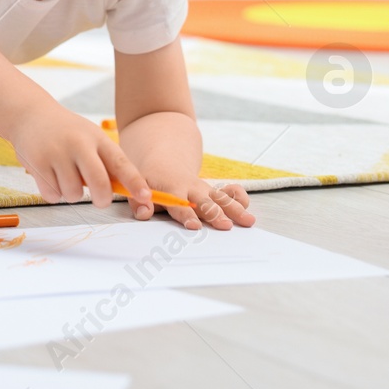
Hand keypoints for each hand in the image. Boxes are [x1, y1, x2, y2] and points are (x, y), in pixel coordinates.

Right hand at [8, 99, 151, 208]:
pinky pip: (52, 195)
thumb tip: (127, 192)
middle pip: (99, 183)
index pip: (120, 163)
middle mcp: (77, 144)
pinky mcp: (37, 163)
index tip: (146, 197)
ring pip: (73, 194)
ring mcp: (56, 153)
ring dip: (71, 193)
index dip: (135, 182)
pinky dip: (53, 193)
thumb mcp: (90, 138)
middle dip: (102, 199)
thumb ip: (106, 163)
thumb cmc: (67, 132)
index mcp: (96, 138)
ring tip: (65, 177)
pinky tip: (50, 176)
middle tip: (100, 200)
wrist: (30, 114)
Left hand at [128, 177, 254, 230]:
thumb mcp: (139, 188)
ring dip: (235, 209)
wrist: (164, 161)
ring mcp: (204, 189)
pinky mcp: (214, 190)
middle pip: (205, 201)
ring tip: (248, 221)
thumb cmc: (150, 181)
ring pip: (221, 198)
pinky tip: (247, 206)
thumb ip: (139, 203)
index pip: (178, 203)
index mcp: (171, 187)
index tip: (195, 225)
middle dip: (215, 213)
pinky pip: (230, 192)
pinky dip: (240, 196)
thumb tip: (143, 213)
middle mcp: (191, 187)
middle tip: (225, 226)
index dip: (186, 214)